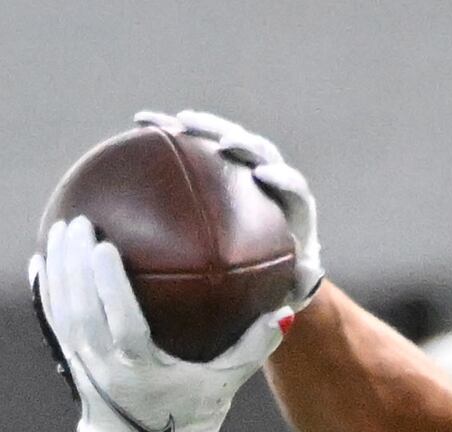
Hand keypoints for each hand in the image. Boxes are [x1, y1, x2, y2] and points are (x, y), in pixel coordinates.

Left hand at [32, 213, 285, 431]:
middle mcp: (107, 370)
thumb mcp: (227, 382)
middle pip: (82, 314)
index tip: (105, 245)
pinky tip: (41, 261)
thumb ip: (255, 346)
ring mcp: (84, 370)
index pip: (119, 324)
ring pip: (63, 316)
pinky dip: (45, 294)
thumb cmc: (194, 412)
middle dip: (75, 266)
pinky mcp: (72, 368)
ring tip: (59, 231)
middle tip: (77, 223)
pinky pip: (53, 326)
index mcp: (141, 369)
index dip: (108, 285)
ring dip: (58, 273)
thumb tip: (287, 311)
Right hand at [136, 110, 324, 312]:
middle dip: (237, 141)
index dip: (281, 177)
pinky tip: (141, 124)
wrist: (269, 266)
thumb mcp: (294, 289)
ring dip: (201, 127)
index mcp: (292, 206)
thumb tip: (310, 276)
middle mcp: (270, 178)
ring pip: (223, 138)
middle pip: (256, 150)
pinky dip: (170, 132)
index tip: (263, 176)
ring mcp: (242, 167)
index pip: (291, 185)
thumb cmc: (282, 283)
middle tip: (219, 140)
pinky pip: (194, 144)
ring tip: (172, 123)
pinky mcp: (218, 164)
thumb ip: (303, 283)